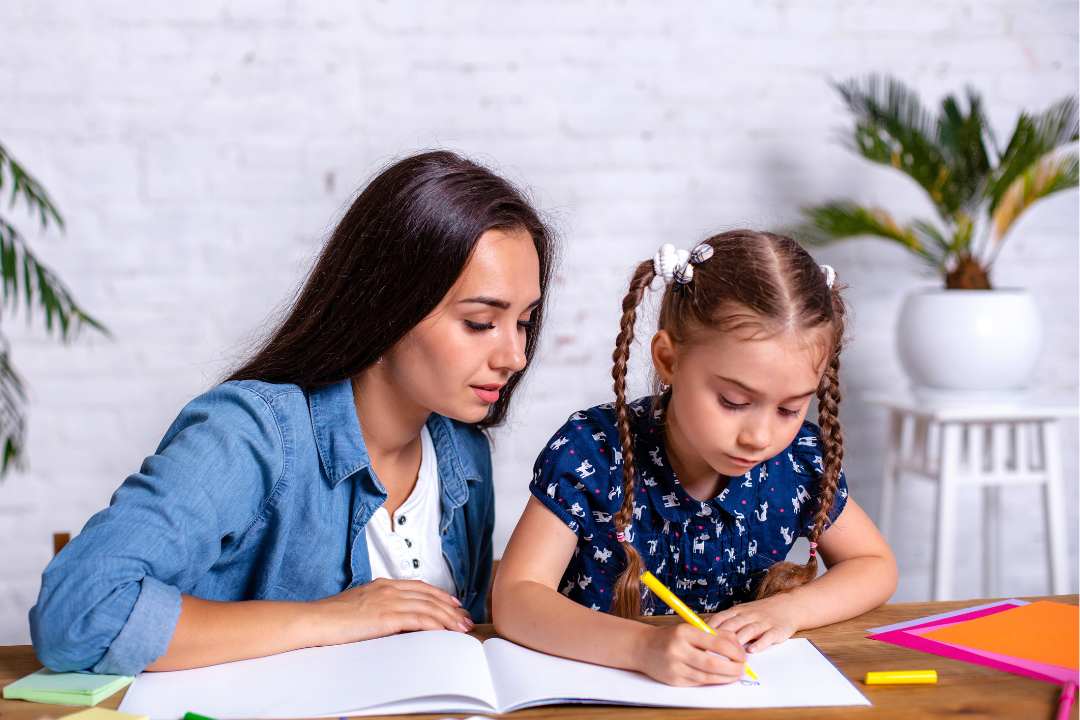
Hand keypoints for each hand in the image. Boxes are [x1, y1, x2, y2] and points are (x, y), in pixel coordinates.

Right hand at [312, 578, 472, 644]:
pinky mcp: (386, 617)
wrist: (315, 620)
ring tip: (462, 629)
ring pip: (428, 607)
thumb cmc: (331, 617)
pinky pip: (419, 619)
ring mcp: (388, 601)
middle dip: (451, 609)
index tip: (454, 604)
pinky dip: (435, 625)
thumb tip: (391, 619)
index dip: (440, 595)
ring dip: (449, 619)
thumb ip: (378, 607)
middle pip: (429, 597)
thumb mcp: (359, 605)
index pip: (420, 587)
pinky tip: (445, 632)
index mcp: (383, 584)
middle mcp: (389, 589)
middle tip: (466, 620)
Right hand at [631, 622, 746, 685]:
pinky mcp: (674, 680)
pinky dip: (712, 681)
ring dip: (726, 678)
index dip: (735, 652)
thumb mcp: (691, 628)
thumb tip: (738, 647)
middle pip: (714, 663)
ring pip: (708, 676)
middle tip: (743, 669)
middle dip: (734, 668)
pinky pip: (699, 683)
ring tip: (736, 674)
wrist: (642, 647)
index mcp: (684, 632)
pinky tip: (720, 678)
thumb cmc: (670, 636)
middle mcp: (678, 650)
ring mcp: (675, 667)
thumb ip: (715, 634)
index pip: (717, 644)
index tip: (743, 656)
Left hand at [706, 594, 799, 653]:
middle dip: (719, 638)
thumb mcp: (741, 613)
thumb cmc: (759, 613)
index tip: (697, 641)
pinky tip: (753, 651)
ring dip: (738, 642)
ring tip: (729, 654)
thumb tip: (703, 634)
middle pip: (731, 625)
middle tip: (708, 651)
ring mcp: (762, 622)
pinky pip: (767, 636)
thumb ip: (725, 623)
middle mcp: (748, 616)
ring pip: (748, 630)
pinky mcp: (776, 630)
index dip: (708, 629)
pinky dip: (760, 644)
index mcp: (737, 612)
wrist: (788, 606)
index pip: (719, 619)